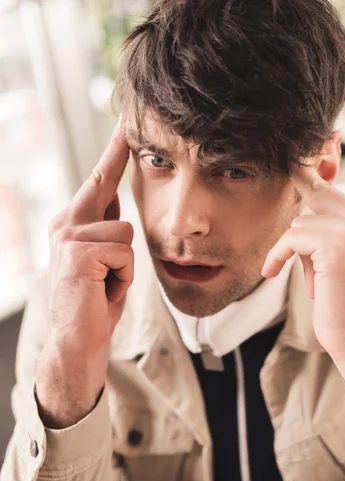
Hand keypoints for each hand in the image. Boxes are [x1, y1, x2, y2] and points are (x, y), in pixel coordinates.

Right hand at [36, 122, 132, 426]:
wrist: (77, 340)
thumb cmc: (95, 303)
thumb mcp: (104, 261)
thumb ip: (105, 230)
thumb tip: (114, 198)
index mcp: (70, 226)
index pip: (96, 184)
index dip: (112, 156)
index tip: (125, 128)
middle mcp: (65, 225)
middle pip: (104, 186)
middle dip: (117, 158)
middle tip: (128, 123)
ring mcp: (68, 237)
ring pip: (126, 231)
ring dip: (126, 264)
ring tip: (108, 282)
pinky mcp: (78, 252)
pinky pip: (125, 252)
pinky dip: (124, 276)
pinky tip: (104, 289)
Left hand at [261, 164, 344, 360]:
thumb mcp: (337, 262)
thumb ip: (325, 234)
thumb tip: (301, 220)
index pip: (333, 189)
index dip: (310, 175)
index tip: (292, 160)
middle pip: (315, 198)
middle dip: (296, 207)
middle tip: (284, 190)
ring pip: (300, 224)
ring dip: (292, 251)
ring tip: (307, 278)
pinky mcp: (337, 243)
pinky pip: (292, 238)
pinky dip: (279, 255)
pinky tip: (274, 271)